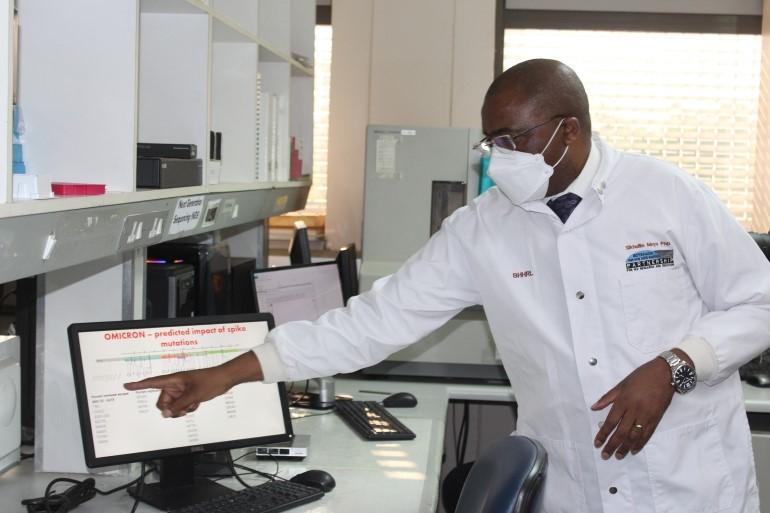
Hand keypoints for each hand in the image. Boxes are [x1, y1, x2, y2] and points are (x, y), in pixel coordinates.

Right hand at [123, 351, 262, 417]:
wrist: (225, 380)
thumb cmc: (210, 381)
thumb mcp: (193, 396)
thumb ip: (178, 406)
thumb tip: (165, 414)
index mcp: (174, 380)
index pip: (152, 382)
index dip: (138, 385)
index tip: (126, 385)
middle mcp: (175, 385)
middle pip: (162, 402)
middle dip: (170, 408)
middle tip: (183, 409)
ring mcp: (181, 390)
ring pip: (172, 406)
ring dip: (180, 409)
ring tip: (192, 404)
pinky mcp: (187, 395)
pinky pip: (181, 406)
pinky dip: (187, 408)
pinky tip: (196, 403)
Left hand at [590, 351, 687, 459]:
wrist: (665, 374)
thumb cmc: (641, 376)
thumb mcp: (622, 384)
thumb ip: (607, 397)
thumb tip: (593, 408)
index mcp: (623, 401)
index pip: (611, 422)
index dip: (603, 434)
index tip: (597, 444)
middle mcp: (634, 410)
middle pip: (621, 432)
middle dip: (612, 445)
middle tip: (605, 455)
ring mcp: (646, 416)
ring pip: (634, 436)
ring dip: (625, 447)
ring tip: (618, 456)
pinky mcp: (656, 419)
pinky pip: (647, 434)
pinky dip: (640, 443)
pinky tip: (633, 450)